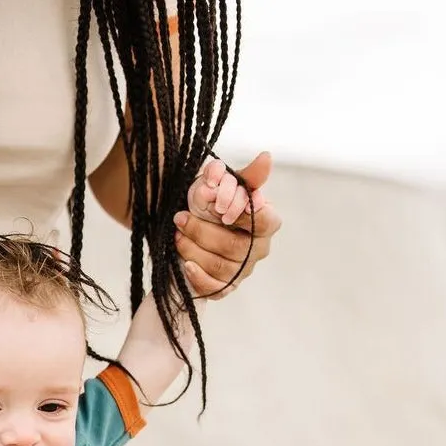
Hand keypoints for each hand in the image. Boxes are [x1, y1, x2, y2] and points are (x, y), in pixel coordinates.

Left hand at [173, 151, 282, 298]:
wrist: (195, 227)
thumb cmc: (214, 205)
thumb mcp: (226, 185)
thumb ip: (246, 174)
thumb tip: (266, 157)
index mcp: (267, 222)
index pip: (264, 221)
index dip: (242, 215)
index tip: (219, 208)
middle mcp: (259, 249)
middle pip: (235, 246)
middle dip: (204, 231)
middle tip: (180, 218)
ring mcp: (243, 270)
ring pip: (220, 265)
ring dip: (194, 248)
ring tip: (178, 234)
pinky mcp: (226, 286)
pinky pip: (214, 287)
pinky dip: (198, 276)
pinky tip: (185, 264)